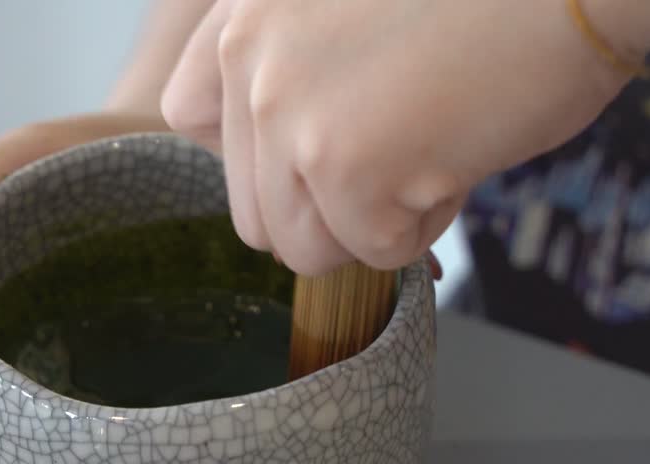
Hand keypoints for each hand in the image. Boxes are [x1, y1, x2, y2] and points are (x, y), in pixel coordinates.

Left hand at [160, 0, 630, 275]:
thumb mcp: (346, 4)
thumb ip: (293, 65)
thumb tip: (288, 169)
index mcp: (245, 11)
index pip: (190, 115)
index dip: (254, 153)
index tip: (312, 146)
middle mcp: (250, 58)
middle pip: (253, 205)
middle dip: (326, 206)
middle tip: (398, 155)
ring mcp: (291, 114)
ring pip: (303, 245)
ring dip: (370, 224)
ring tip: (429, 151)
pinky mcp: (346, 168)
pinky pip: (371, 252)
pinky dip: (424, 227)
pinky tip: (459, 155)